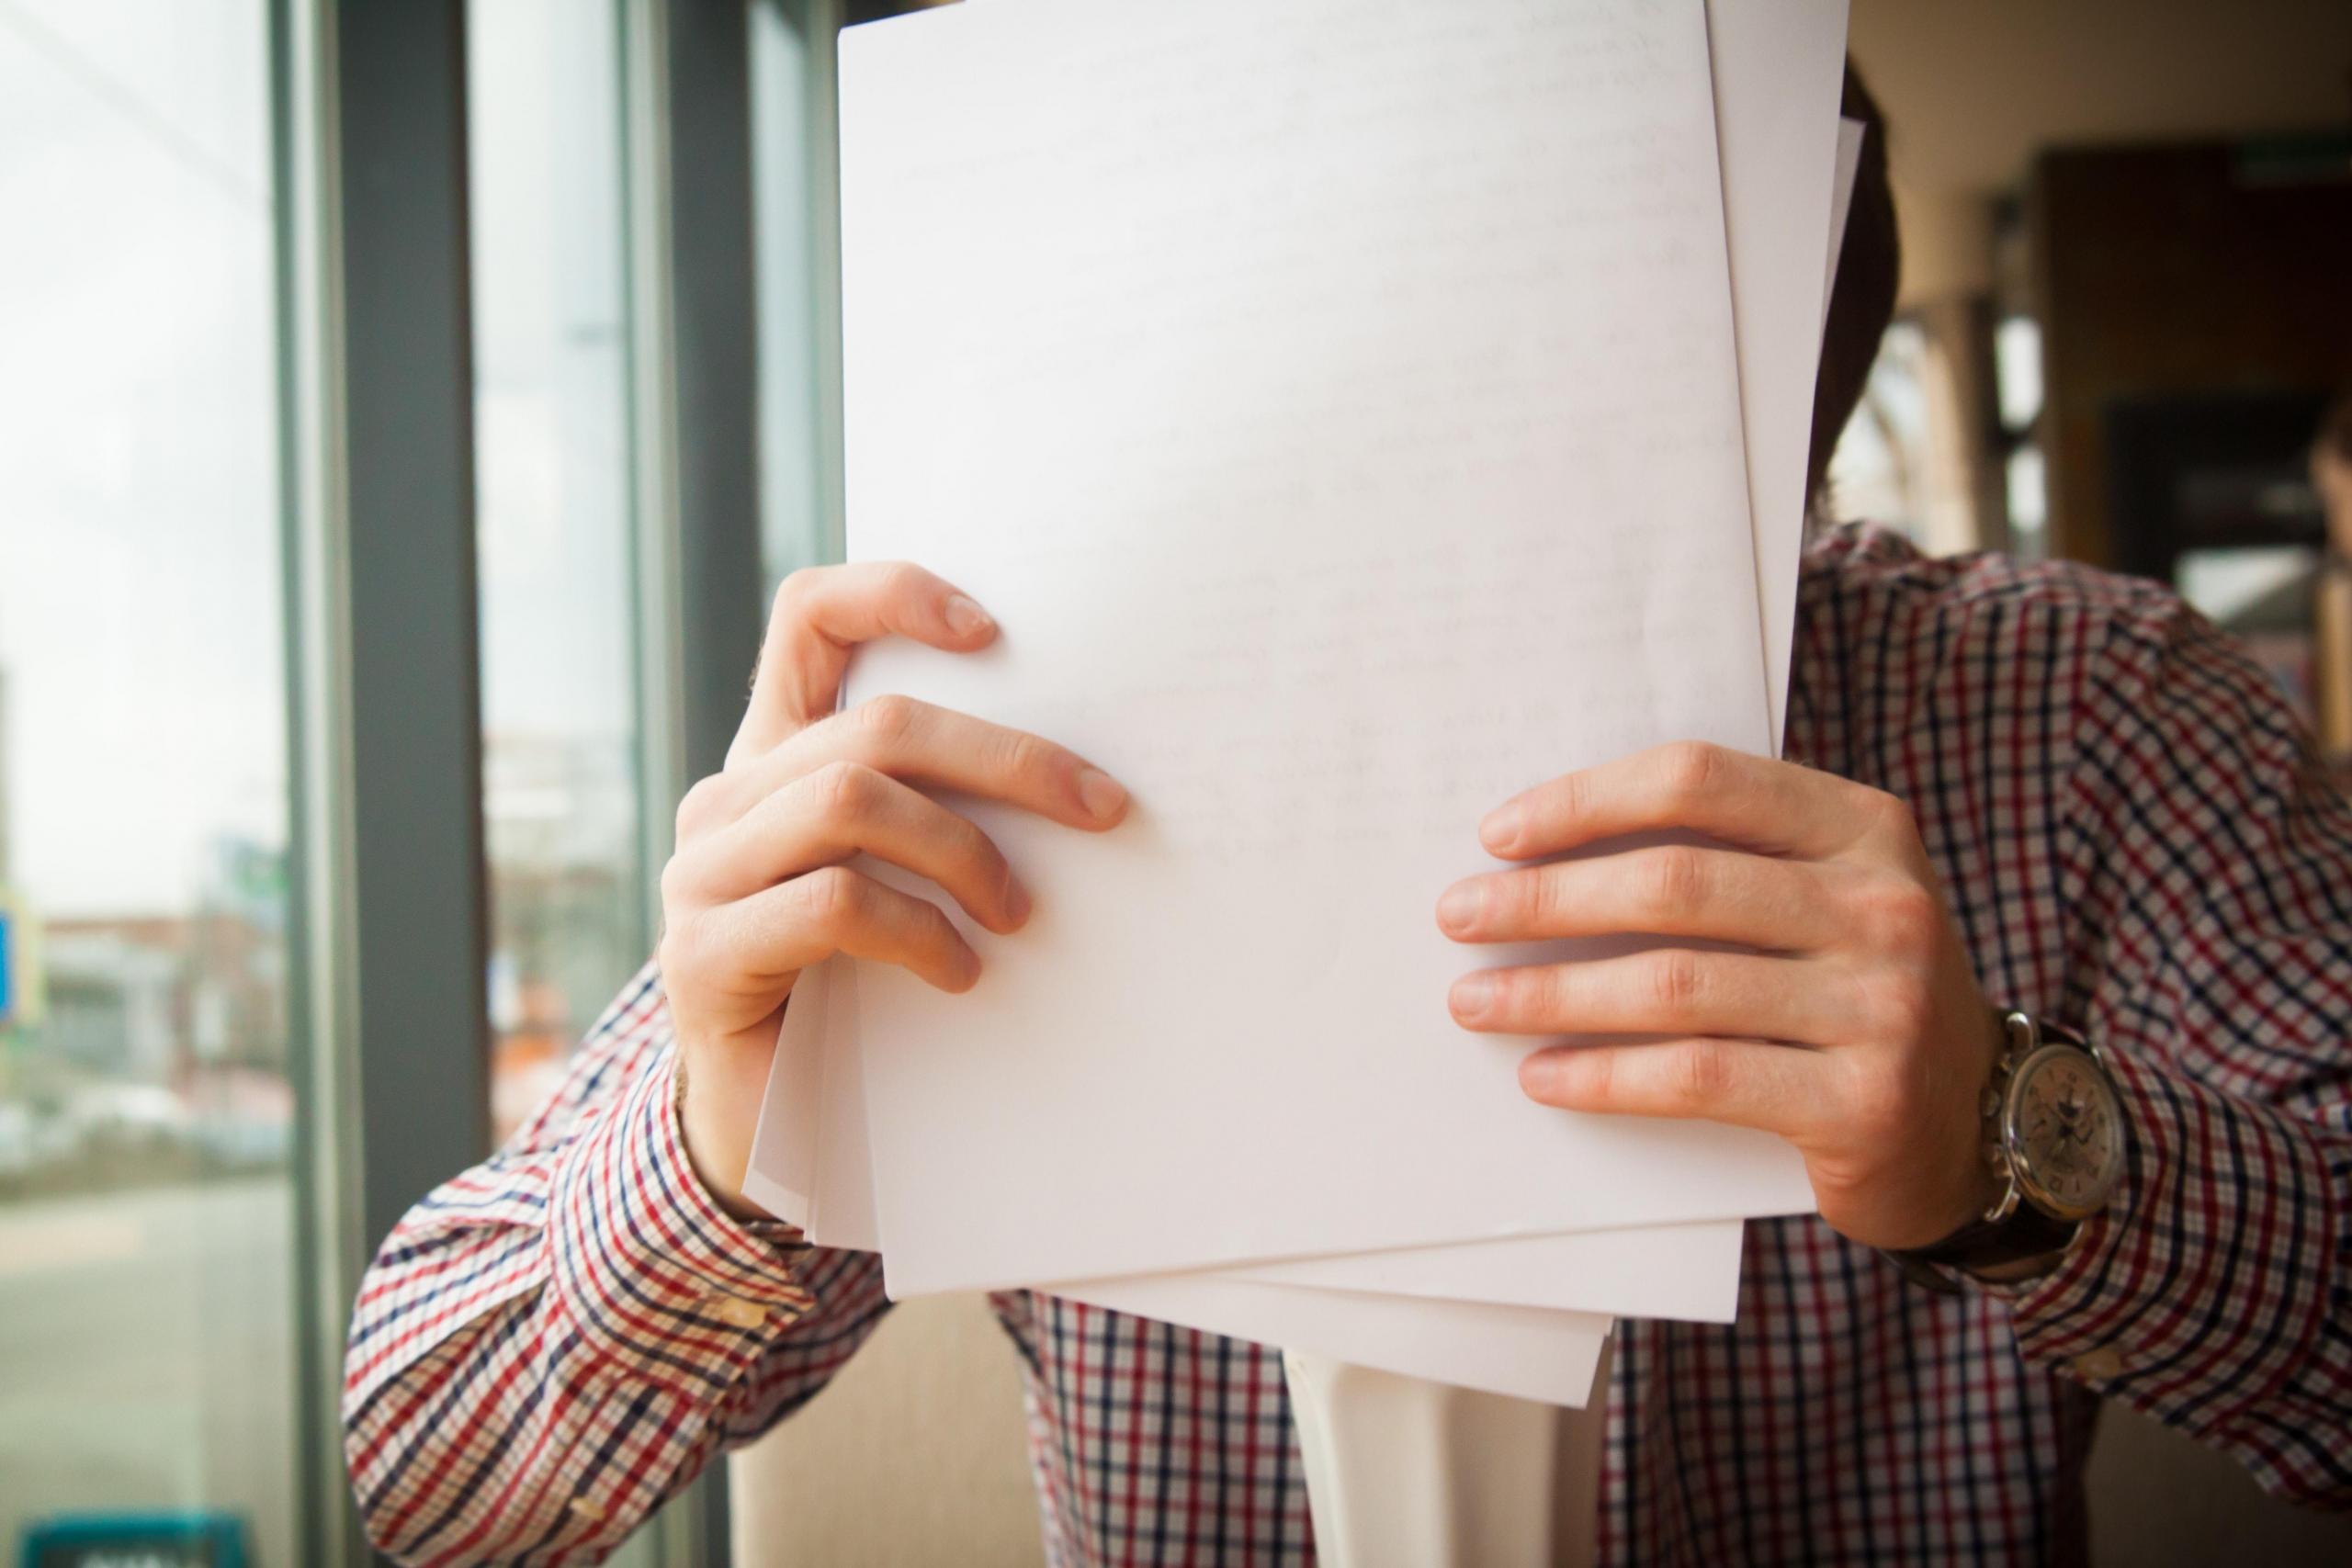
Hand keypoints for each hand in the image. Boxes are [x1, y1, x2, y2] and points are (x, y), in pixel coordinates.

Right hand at [660, 563, 1129, 1215]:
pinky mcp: (705, 955)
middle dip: (1007, 760)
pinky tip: (959, 973)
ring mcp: (703, 874)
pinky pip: (833, 902)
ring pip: (852, 800)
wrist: (758, 1131)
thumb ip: (936, 815)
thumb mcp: (896, 884)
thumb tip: (1079, 780)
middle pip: (875, 726)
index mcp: (774, 758)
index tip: (992, 630)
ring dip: (965, 851)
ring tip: (1019, 914)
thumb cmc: (851, 994)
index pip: (809, 620)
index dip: (893, 593)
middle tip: (1101, 807)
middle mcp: (727, 799)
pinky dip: (918, 931)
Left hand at [1437, 741, 2002, 1249]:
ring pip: (1674, 985)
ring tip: (1475, 1002)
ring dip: (1552, 993)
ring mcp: (1882, 1005)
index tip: (1499, 835)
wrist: (1980, 1124)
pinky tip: (1544, 1075)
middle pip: (1674, 883)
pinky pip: (1699, 1077)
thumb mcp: (1825, 898)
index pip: (1700, 781)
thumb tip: (1546, 853)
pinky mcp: (1861, 1102)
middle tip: (1459, 918)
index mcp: (1863, 827)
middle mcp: (1883, 905)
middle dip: (1545, 901)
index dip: (1588, 801)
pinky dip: (1605, 1075)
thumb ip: (1727, 861)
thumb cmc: (1858, 992)